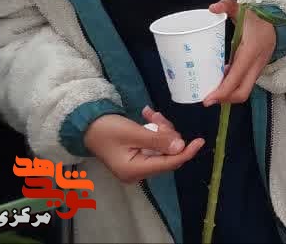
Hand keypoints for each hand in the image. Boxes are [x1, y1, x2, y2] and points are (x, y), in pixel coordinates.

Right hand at [83, 108, 203, 183]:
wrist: (86, 125)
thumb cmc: (106, 129)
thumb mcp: (134, 133)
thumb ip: (158, 141)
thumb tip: (181, 147)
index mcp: (135, 170)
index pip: (169, 164)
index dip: (186, 152)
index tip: (200, 140)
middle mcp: (137, 171)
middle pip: (167, 154)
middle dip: (168, 134)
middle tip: (159, 118)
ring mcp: (136, 164)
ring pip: (162, 146)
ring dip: (160, 129)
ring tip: (151, 114)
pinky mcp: (136, 155)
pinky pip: (153, 143)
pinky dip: (153, 130)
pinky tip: (148, 115)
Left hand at [203, 0, 274, 105]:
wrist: (279, 17)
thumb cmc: (258, 14)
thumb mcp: (242, 7)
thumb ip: (226, 5)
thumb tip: (212, 8)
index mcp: (252, 50)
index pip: (236, 78)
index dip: (222, 92)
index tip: (207, 100)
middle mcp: (257, 63)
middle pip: (242, 92)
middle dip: (224, 99)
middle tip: (207, 99)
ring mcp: (258, 66)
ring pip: (244, 89)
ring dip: (228, 93)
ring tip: (211, 90)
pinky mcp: (257, 67)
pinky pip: (245, 82)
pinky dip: (233, 85)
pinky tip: (222, 78)